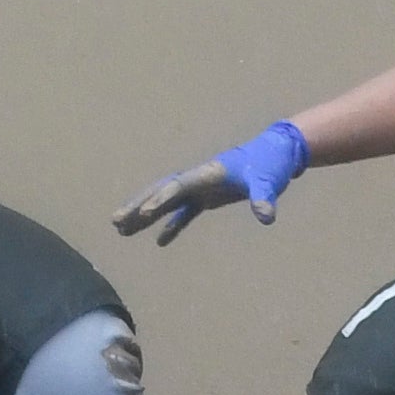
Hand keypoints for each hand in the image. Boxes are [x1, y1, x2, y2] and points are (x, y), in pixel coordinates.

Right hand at [109, 120, 306, 245]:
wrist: (277, 153)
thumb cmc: (271, 164)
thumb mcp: (268, 181)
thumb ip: (264, 198)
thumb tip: (266, 216)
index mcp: (208, 173)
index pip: (179, 186)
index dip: (161, 199)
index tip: (142, 214)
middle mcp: (199, 179)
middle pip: (161, 191)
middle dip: (138, 205)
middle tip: (116, 221)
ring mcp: (201, 187)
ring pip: (166, 201)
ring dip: (145, 215)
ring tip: (122, 231)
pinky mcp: (208, 196)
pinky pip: (184, 212)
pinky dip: (172, 225)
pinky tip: (159, 241)